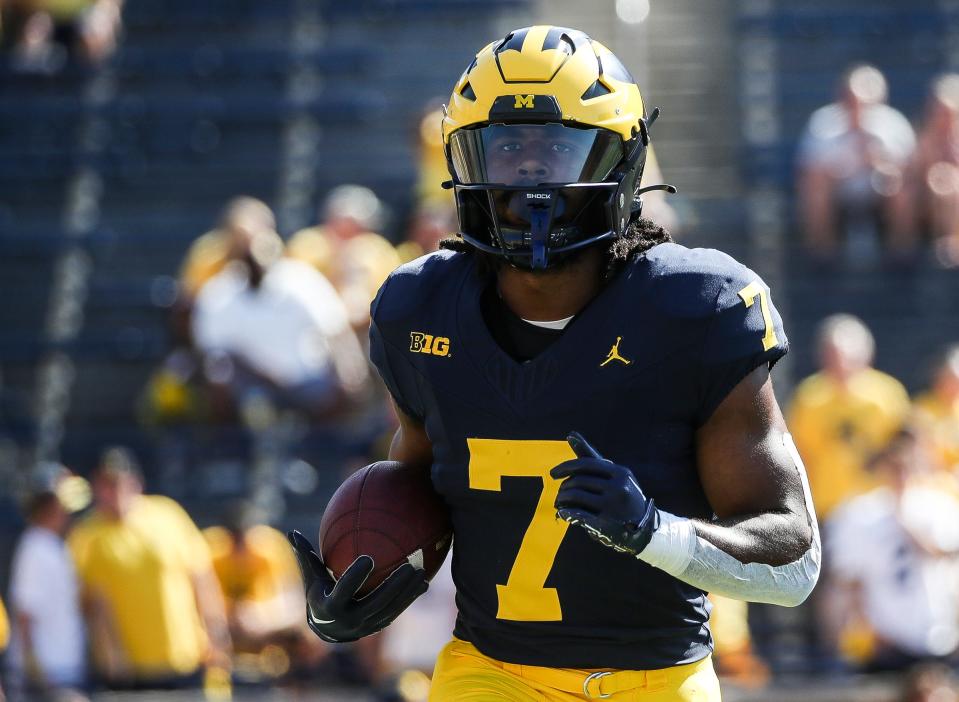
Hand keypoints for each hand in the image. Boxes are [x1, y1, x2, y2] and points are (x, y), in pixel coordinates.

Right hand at [287, 530, 426, 642]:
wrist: (329, 629)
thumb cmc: (320, 594)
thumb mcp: (312, 578)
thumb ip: (306, 557)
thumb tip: (293, 532)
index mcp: (331, 605)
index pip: (344, 590)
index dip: (355, 576)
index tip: (368, 558)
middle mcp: (350, 619)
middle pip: (376, 602)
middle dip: (394, 586)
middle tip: (409, 566)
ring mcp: (366, 626)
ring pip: (391, 608)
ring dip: (408, 592)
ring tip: (421, 573)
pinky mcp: (378, 626)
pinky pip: (397, 611)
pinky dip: (410, 598)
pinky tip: (424, 584)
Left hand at [551, 431, 659, 555]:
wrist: (644, 530)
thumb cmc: (623, 496)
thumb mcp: (613, 475)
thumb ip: (591, 456)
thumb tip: (570, 434)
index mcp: (620, 473)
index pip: (585, 464)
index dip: (565, 467)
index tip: (553, 474)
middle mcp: (618, 488)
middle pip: (578, 481)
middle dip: (564, 487)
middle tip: (560, 494)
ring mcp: (613, 507)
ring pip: (575, 496)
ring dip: (562, 499)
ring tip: (560, 503)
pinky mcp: (607, 525)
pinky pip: (579, 514)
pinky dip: (567, 513)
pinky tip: (563, 513)